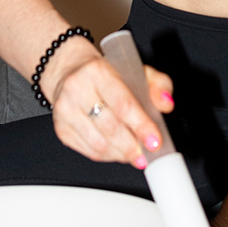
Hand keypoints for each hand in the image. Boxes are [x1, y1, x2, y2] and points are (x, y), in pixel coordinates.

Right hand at [41, 38, 174, 164]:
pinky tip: (119, 152)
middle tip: (147, 153)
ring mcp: (65, 111)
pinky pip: (88, 150)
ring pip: (98, 143)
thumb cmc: (105, 73)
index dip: (141, 126)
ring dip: (121, 154)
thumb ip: (158, 85)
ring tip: (135, 155)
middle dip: (133, 146)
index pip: (123, 103)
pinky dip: (108, 156)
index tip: (155, 140)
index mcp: (97, 71)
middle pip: (110, 127)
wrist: (70, 71)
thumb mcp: (137, 70)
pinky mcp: (61, 128)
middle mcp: (77, 89)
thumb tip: (166, 104)